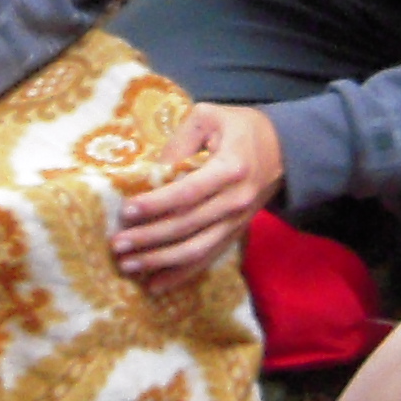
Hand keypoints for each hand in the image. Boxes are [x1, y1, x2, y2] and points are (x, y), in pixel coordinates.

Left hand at [111, 103, 281, 290]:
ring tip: (128, 265)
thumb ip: (179, 141)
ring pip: (195, 250)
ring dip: (160, 261)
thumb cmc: (240, 128)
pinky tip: (155, 283)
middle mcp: (236, 200)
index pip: (188, 192)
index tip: (127, 211)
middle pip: (187, 226)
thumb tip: (152, 173)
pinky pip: (206, 259)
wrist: (283, 150)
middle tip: (117, 245)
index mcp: (231, 167)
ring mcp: (237, 222)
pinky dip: (180, 274)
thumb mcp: (209, 117)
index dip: (157, 203)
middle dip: (149, 238)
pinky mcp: (234, 234)